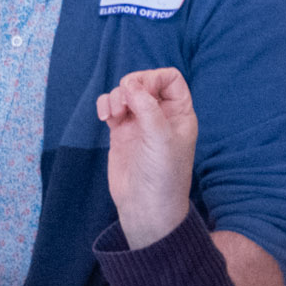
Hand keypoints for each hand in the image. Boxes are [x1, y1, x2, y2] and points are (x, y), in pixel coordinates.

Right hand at [95, 67, 199, 248]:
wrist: (145, 207)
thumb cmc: (163, 176)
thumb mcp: (161, 139)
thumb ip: (148, 109)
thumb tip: (131, 86)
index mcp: (180, 113)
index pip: (170, 79)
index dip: (154, 78)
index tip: (142, 93)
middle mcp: (160, 115)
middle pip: (145, 82)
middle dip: (131, 86)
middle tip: (125, 102)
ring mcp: (139, 123)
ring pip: (125, 93)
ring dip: (115, 97)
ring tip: (113, 114)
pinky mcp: (121, 132)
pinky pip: (111, 107)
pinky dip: (105, 105)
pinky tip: (105, 117)